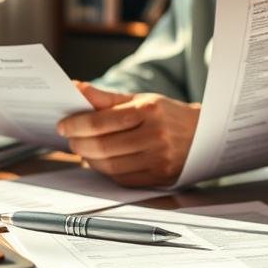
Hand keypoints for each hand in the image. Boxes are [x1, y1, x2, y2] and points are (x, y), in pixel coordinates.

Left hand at [57, 81, 199, 186]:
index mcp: (149, 111)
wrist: (203, 134)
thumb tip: (77, 89)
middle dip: (79, 143)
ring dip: (88, 158)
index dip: (77, 124)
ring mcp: (158, 159)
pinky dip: (104, 170)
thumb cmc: (167, 114)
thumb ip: (106, 98)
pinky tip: (99, 160)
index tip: (63, 124)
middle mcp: (155, 136)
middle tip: (69, 137)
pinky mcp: (158, 178)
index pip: (102, 121)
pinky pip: (121, 178)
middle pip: (103, 146)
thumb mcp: (140, 99)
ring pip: (110, 165)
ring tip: (82, 148)